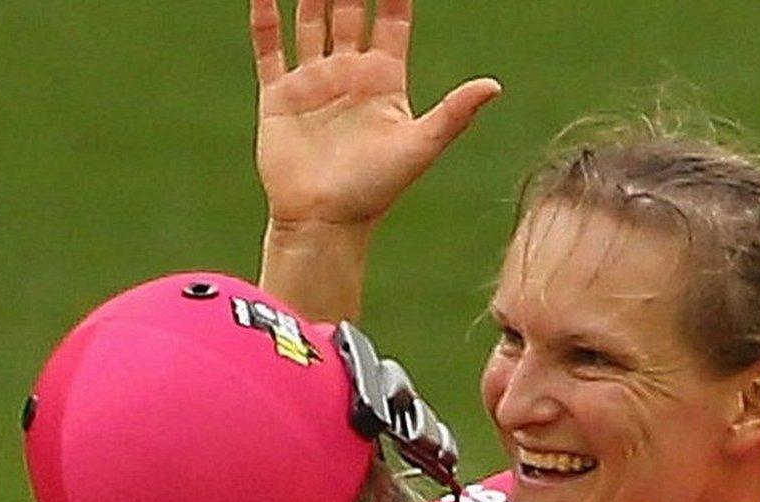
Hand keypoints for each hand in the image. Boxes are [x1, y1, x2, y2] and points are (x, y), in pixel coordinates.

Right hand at [251, 0, 500, 231]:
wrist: (325, 222)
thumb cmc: (377, 190)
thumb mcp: (421, 146)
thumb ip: (454, 113)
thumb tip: (494, 85)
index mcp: (385, 79)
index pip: (392, 19)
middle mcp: (349, 73)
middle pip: (349, 10)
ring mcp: (313, 81)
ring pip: (310, 20)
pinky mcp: (279, 95)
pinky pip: (270, 48)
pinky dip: (265, 18)